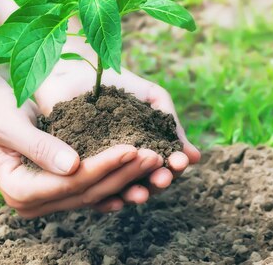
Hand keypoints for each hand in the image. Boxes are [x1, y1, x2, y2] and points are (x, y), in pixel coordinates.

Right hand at [0, 73, 164, 216]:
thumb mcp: (11, 124)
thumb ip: (39, 145)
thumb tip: (72, 166)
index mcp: (19, 191)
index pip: (70, 183)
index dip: (103, 166)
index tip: (132, 147)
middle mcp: (33, 203)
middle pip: (88, 192)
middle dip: (123, 173)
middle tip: (155, 154)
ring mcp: (49, 200)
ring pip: (96, 193)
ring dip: (128, 178)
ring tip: (157, 160)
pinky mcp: (62, 190)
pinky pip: (95, 189)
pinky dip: (119, 179)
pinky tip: (143, 172)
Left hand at [34, 34, 200, 207]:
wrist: (77, 72)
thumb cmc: (117, 84)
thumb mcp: (152, 98)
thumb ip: (171, 123)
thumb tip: (195, 158)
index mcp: (146, 150)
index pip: (164, 166)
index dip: (173, 167)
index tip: (180, 163)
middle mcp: (126, 164)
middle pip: (146, 183)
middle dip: (157, 183)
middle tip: (163, 178)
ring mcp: (103, 168)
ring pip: (122, 191)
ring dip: (135, 195)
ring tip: (141, 192)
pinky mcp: (78, 171)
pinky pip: (92, 190)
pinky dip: (104, 199)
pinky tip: (114, 197)